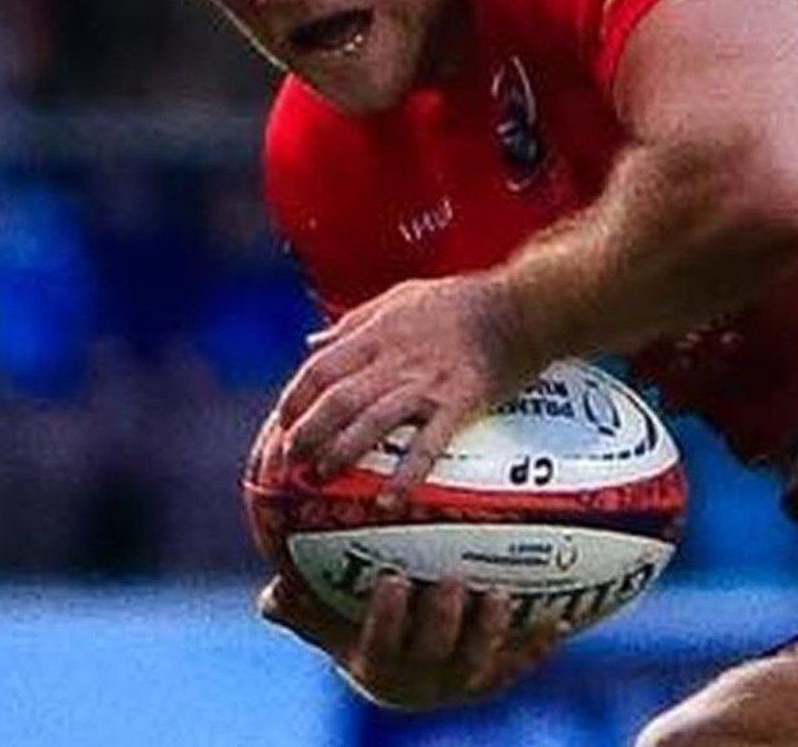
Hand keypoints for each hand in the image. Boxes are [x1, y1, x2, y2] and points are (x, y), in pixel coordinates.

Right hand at [258, 573, 564, 709]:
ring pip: (481, 661)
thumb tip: (269, 590)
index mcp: (379, 665)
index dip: (389, 618)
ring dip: (492, 631)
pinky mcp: (497, 676)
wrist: (404, 677)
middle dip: (447, 620)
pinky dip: (540, 644)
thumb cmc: (360, 634)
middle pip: (436, 653)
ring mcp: (463, 681)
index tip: (395, 580)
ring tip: (500, 594)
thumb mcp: (327, 626)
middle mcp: (423, 679)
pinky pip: (521, 663)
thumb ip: (299, 610)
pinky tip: (562, 619)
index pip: (381, 645)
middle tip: (456, 581)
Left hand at [266, 274, 525, 502]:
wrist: (520, 307)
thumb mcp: (398, 296)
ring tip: (321, 477)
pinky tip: (389, 500)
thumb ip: (352, 321)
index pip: (317, 370)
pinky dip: (407, 474)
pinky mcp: (458, 403)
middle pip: (335, 400)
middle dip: (304, 434)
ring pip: (371, 422)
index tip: (277, 428)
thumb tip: (312, 342)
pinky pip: (427, 444)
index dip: (292, 402)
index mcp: (375, 334)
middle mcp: (393, 360)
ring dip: (342, 452)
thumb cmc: (460, 300)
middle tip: (286, 465)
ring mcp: (424, 384)